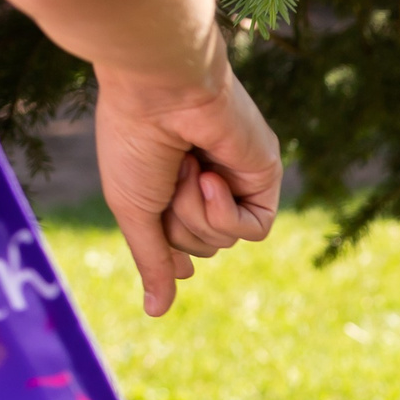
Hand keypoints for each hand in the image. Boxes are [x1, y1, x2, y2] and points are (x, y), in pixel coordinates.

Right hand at [93, 62, 281, 317]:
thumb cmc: (136, 140)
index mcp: (170, 184)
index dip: (171, 247)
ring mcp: (237, 179)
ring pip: (223, 241)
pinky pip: (253, 230)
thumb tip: (156, 312)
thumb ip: (152, 260)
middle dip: (175, 223)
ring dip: (194, 213)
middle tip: (166, 175)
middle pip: (200, 247)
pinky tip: (211, 177)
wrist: (160, 87)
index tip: (162, 227)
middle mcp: (206, 182)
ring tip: (186, 166)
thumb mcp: (135, 211)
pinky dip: (225, 214)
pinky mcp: (264, 173)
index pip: (179, 243)